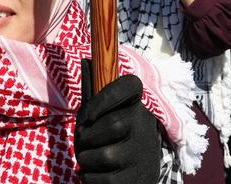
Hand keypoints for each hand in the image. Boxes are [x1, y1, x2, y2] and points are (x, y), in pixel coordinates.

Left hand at [76, 61, 162, 183]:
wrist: (136, 177)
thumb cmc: (112, 140)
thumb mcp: (102, 115)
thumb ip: (93, 92)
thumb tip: (87, 60)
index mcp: (135, 107)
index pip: (131, 85)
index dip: (108, 95)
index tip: (88, 114)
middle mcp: (145, 128)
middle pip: (113, 124)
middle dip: (87, 137)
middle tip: (84, 142)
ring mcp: (144, 156)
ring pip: (105, 155)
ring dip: (86, 160)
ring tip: (91, 160)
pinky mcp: (139, 180)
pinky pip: (102, 180)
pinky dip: (89, 178)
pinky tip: (95, 175)